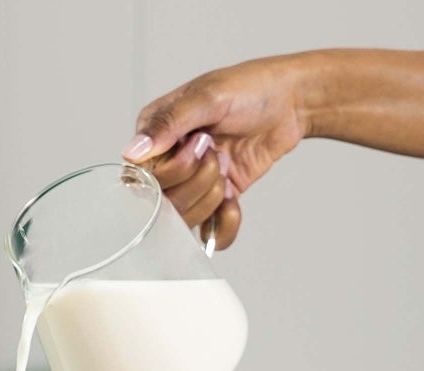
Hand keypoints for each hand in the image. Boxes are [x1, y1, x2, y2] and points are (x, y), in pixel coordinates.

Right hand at [122, 57, 310, 249]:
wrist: (291, 102)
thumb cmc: (249, 88)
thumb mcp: (207, 98)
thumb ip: (169, 123)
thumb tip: (132, 152)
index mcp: (155, 134)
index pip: (143, 175)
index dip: (173, 170)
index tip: (201, 144)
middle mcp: (167, 161)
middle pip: (164, 202)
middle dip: (198, 181)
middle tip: (217, 151)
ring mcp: (192, 182)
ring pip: (185, 218)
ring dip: (212, 197)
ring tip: (227, 165)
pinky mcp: (216, 197)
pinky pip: (211, 229)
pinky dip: (225, 222)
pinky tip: (235, 200)